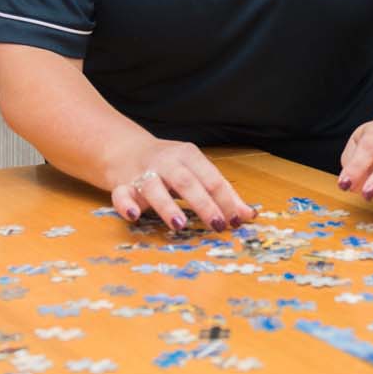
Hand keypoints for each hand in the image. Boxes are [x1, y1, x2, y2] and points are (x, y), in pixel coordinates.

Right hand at [106, 139, 255, 232]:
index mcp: (189, 156)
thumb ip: (222, 193)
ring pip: (154, 187)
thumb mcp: (196, 173)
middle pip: (187, 182)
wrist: (124, 148)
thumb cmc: (169, 166)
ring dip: (167, 205)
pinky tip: (134, 215)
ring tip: (180, 224)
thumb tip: (250, 215)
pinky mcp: (122, 184)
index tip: (238, 220)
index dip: (226, 200)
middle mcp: (166, 161)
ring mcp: (143, 172)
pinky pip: (122, 194)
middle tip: (218, 225)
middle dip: (204, 204)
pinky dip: (126, 204)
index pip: (212, 178)